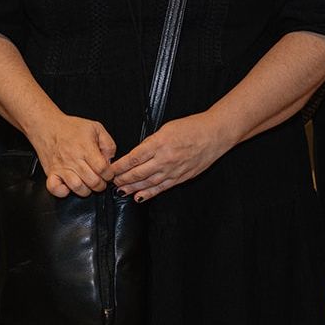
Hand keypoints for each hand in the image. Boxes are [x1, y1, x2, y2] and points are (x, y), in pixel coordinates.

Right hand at [24, 112, 115, 197]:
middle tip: (100, 180)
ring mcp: (61, 167)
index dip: (109, 174)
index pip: (102, 169)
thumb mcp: (95, 128)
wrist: (47, 126)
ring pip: (77, 187)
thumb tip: (110, 160)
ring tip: (87, 184)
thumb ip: (108, 144)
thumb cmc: (70, 127)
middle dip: (101, 184)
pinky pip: (55, 188)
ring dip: (86, 190)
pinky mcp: (51, 172)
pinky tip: (68, 186)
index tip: (107, 173)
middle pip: (93, 181)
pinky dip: (62, 191)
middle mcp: (73, 159)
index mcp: (85, 148)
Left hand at [111, 112, 233, 200]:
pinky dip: (149, 194)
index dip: (120, 166)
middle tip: (111, 181)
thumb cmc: (191, 128)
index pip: (134, 157)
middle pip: (138, 173)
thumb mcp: (166, 128)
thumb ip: (151, 142)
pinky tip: (139, 197)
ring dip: (132, 188)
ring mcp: (173, 170)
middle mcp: (165, 159)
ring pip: (148, 183)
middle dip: (123, 178)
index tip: (110, 169)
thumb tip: (137, 153)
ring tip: (121, 191)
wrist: (214, 134)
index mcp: (160, 143)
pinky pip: (162, 188)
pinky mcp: (181, 177)